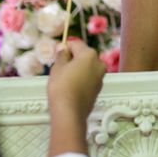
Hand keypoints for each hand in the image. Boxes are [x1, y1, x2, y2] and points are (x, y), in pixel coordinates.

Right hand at [45, 40, 106, 156]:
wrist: (70, 112)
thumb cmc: (62, 87)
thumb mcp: (57, 68)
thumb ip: (62, 55)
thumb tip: (63, 48)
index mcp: (89, 55)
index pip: (76, 44)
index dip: (65, 47)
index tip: (56, 53)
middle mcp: (98, 63)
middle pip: (83, 55)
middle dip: (72, 58)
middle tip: (59, 66)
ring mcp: (100, 77)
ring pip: (87, 67)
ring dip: (77, 68)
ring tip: (63, 77)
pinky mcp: (98, 88)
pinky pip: (88, 78)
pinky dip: (81, 78)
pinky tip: (71, 86)